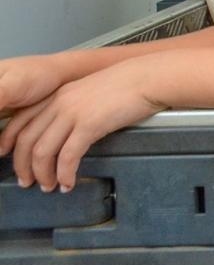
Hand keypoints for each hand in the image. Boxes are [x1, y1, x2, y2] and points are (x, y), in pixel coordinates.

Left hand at [0, 61, 164, 191]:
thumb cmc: (126, 85)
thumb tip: (65, 131)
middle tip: (28, 182)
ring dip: (43, 175)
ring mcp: (72, 113)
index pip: (20, 122)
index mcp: (57, 95)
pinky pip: (68, 157)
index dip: (9, 143)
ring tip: (50, 186)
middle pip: (26, 141)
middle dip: (23, 167)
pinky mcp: (89, 125)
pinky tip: (69, 182)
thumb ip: (72, 107)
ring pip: (43, 152)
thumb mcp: (90, 92)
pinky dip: (65, 174)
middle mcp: (59, 103)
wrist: (148, 78)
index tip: (8, 159)